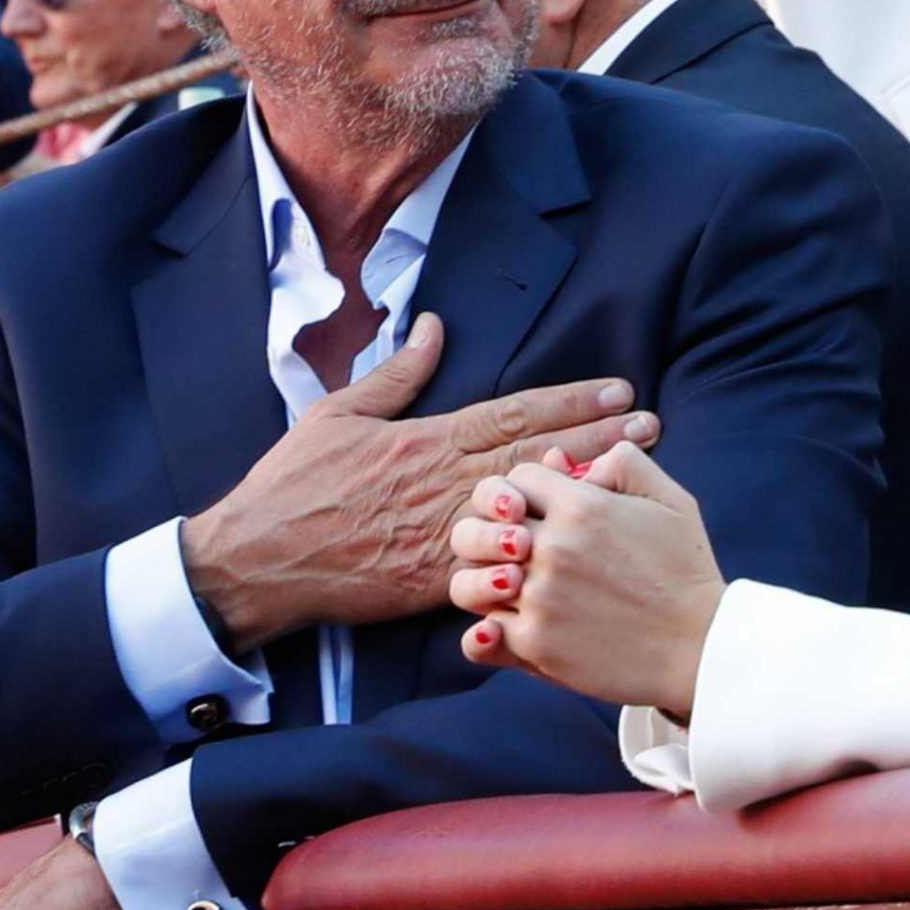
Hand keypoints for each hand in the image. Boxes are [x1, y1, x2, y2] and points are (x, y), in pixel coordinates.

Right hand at [181, 310, 658, 651]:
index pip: (513, 413)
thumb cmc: (292, 483)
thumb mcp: (337, 413)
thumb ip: (396, 373)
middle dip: (598, 440)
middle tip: (650, 426)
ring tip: (636, 476)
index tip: (617, 390)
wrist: (258, 559)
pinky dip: (544, 554)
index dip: (570, 401)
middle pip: (537, 455)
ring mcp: (442, 536)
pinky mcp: (433, 582)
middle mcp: (442, 485)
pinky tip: (583, 545)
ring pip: (530, 508)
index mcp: (423, 440)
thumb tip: (436, 327)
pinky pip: (500, 568)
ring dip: (585, 490)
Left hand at [449, 440, 724, 716]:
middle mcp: (553, 549)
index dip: (523, 493)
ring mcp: (540, 598)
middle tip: (512, 552)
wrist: (701, 647)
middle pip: (476, 526)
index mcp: (581, 506)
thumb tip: (562, 460)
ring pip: (469, 582)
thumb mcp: (670, 501)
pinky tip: (505, 629)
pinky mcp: (536, 645)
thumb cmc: (685, 572)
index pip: (515, 479)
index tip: (539, 515)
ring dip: (484, 584)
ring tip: (512, 592)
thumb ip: (622, 464)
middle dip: (487, 534)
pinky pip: (480, 636)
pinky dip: (486, 633)